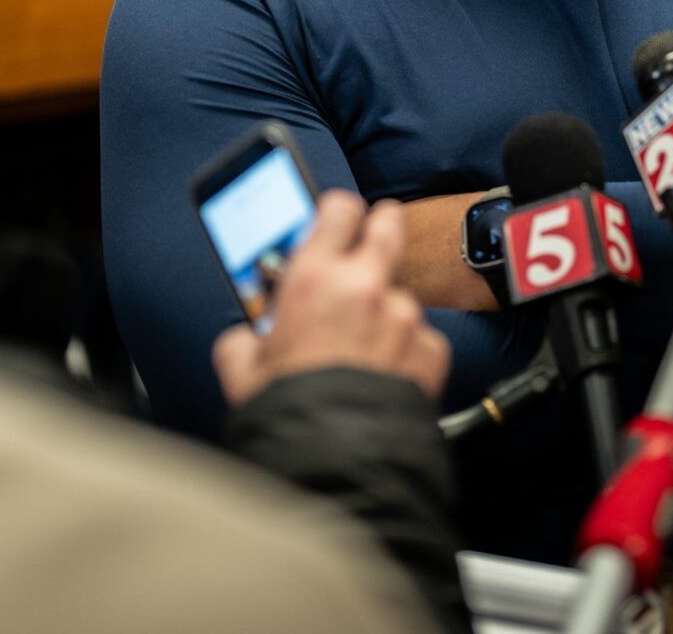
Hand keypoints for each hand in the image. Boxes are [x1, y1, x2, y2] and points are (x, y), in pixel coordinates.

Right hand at [214, 190, 451, 407]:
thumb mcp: (241, 369)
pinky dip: (404, 355)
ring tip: (360, 356)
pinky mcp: (431, 348)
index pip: (338, 208)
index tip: (335, 223)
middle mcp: (364, 286)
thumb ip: (244, 336)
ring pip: (398, 297)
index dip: (337, 214)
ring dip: (383, 316)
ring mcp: (403, 316)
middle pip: (388, 226)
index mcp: (314, 278)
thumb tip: (248, 334)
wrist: (336, 464)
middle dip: (378, 231)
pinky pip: (419, 339)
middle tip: (364, 252)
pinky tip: (381, 379)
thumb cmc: (288, 414)